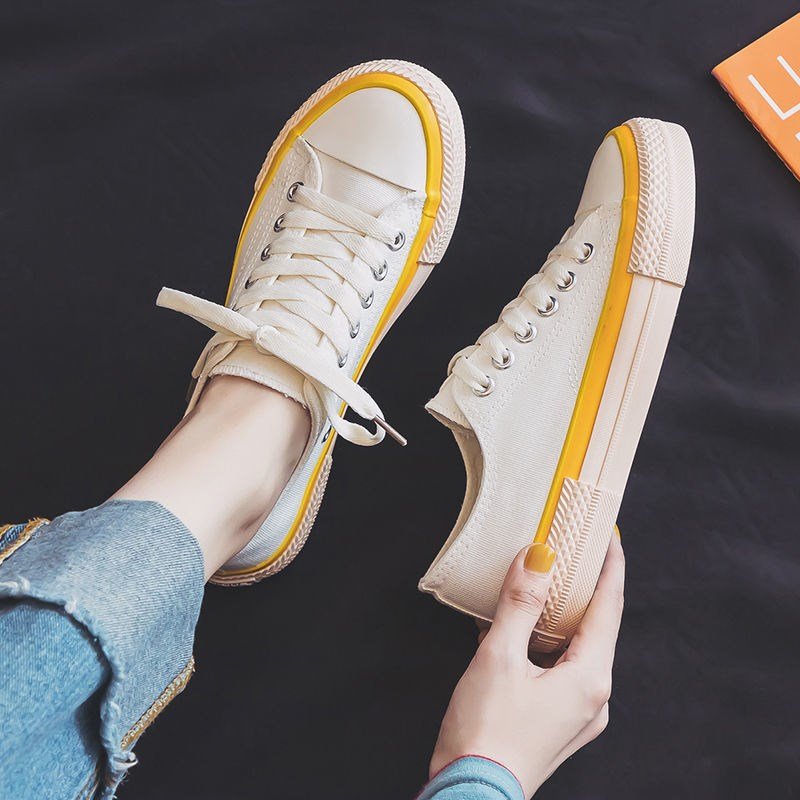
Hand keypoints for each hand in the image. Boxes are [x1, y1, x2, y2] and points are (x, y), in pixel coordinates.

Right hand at [430, 534, 624, 797]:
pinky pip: (559, 667)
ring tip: (542, 582)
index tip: (611, 534)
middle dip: (585, 586)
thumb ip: (520, 604)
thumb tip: (538, 558)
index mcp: (590, 678)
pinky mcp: (557, 720)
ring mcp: (578, 712)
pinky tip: (516, 627)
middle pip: (596, 625)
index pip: (610, 606)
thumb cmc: (485, 732)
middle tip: (573, 549)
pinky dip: (543, 641)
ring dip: (560, 613)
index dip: (611, 566)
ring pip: (575, 646)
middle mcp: (594, 696)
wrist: (471, 795)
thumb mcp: (499, 657)